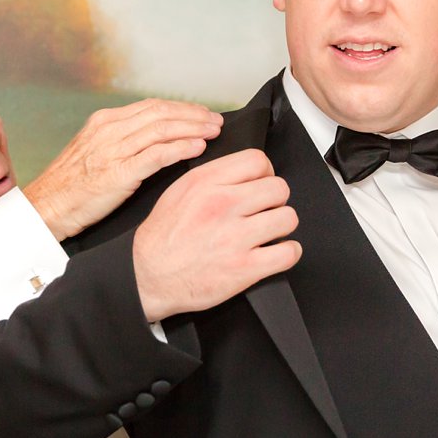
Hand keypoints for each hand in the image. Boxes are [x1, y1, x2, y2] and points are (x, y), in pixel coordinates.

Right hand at [24, 99, 223, 239]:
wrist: (46, 208)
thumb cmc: (71, 188)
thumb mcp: (94, 153)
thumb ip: (122, 142)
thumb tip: (156, 140)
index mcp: (104, 122)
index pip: (152, 106)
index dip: (182, 108)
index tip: (202, 114)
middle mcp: (109, 130)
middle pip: (161, 112)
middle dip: (193, 115)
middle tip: (216, 121)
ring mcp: (113, 151)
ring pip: (162, 129)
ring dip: (193, 128)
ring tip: (213, 132)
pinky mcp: (118, 173)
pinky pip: (156, 155)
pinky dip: (180, 149)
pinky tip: (198, 149)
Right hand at [132, 149, 301, 320]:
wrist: (148, 276)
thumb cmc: (162, 238)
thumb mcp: (179, 192)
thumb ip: (212, 177)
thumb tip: (244, 172)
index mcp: (206, 183)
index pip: (258, 160)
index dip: (265, 173)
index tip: (261, 185)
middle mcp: (222, 205)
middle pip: (279, 187)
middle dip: (275, 200)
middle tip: (264, 211)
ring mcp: (235, 237)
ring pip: (288, 217)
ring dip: (282, 225)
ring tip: (269, 232)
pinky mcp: (245, 268)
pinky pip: (289, 252)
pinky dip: (288, 252)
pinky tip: (276, 252)